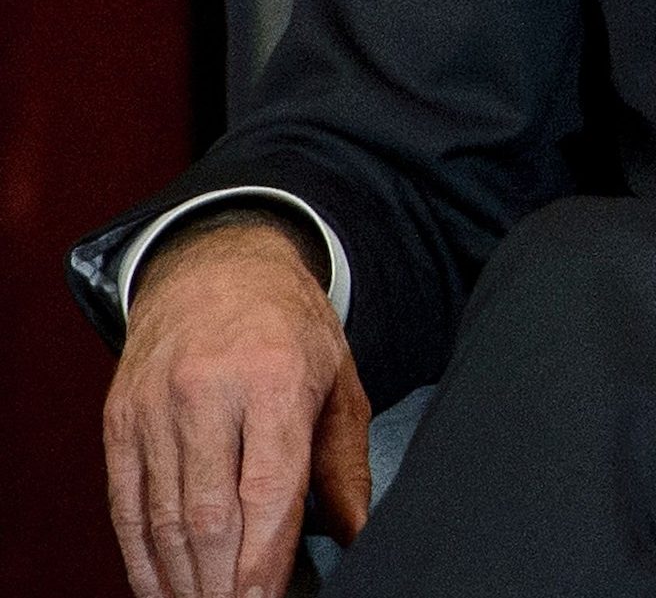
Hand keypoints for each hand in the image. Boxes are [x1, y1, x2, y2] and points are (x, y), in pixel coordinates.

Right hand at [105, 214, 369, 597]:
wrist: (216, 269)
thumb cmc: (290, 330)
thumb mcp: (338, 383)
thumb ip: (344, 464)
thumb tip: (358, 533)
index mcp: (273, 379)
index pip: (266, 488)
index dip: (265, 557)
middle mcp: (207, 392)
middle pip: (208, 513)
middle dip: (223, 580)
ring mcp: (154, 407)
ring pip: (163, 517)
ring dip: (183, 577)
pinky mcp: (119, 420)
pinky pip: (125, 502)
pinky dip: (140, 554)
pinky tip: (161, 586)